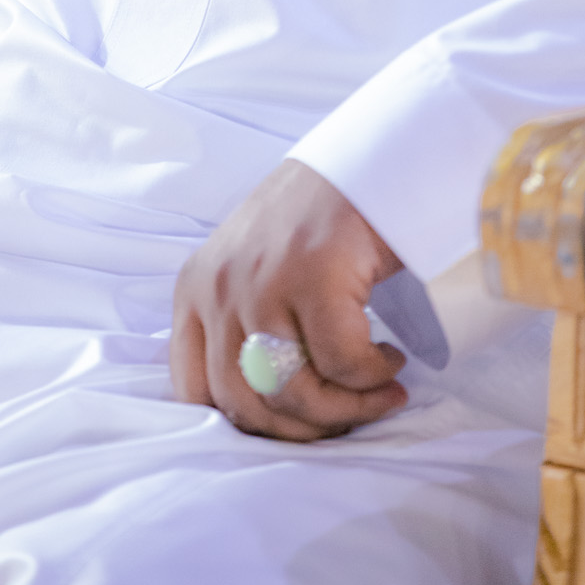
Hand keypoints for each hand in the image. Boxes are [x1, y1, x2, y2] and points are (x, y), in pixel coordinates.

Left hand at [170, 159, 407, 441]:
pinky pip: (341, 363)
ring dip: (347, 408)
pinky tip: (389, 359)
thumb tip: (272, 414)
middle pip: (244, 405)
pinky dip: (372, 375)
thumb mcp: (255, 269)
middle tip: (350, 416)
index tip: (297, 426)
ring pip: (292, 392)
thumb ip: (245, 327)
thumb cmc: (319, 217)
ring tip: (380, 392)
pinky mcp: (313, 276)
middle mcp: (218, 287)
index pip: (195, 392)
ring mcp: (263, 281)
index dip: (247, 427)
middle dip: (305, 428)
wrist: (369, 156)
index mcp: (195, 288)